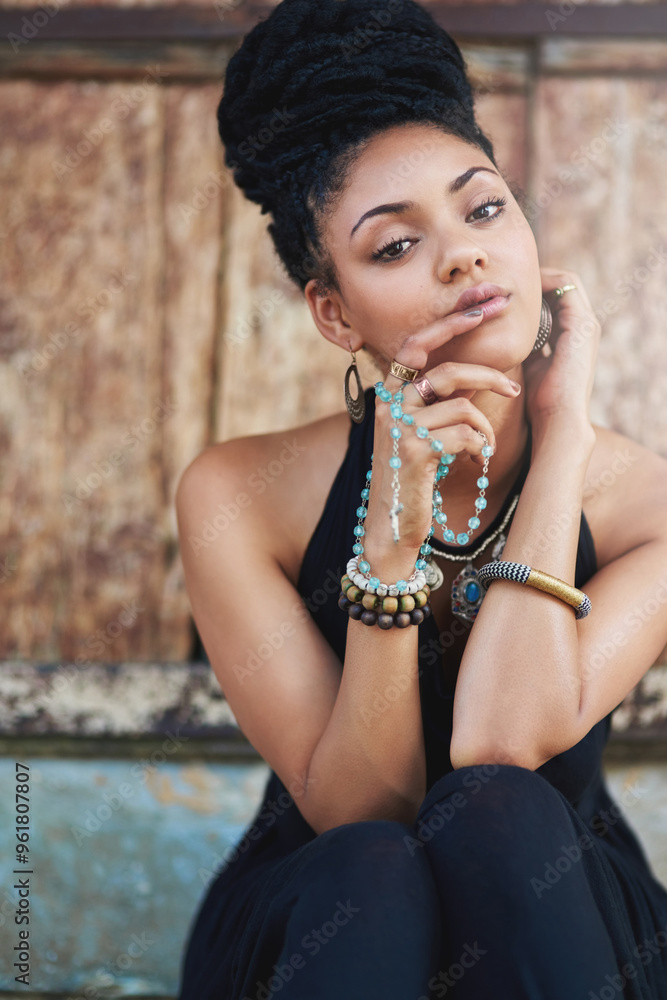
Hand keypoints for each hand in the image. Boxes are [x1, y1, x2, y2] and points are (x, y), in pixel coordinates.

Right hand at [364, 309, 519, 558]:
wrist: (393, 524)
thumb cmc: (413, 476)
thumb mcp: (422, 431)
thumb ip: (438, 402)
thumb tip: (478, 375)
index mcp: (390, 394)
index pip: (417, 345)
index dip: (451, 323)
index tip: (484, 308)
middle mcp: (389, 404)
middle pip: (447, 370)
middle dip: (487, 375)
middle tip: (514, 385)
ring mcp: (399, 426)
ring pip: (462, 406)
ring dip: (485, 427)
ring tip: (487, 446)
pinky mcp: (415, 449)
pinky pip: (465, 433)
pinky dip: (480, 447)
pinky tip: (475, 462)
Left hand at [522, 268, 600, 431]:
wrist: (558, 419)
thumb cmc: (542, 402)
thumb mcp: (531, 365)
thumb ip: (527, 347)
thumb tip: (506, 334)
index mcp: (573, 336)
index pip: (557, 298)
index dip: (535, 289)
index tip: (507, 289)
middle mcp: (584, 326)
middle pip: (562, 286)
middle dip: (536, 279)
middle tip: (507, 277)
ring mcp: (586, 324)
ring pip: (566, 282)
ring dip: (539, 276)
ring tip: (512, 277)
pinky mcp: (583, 324)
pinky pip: (566, 287)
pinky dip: (545, 281)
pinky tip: (520, 288)